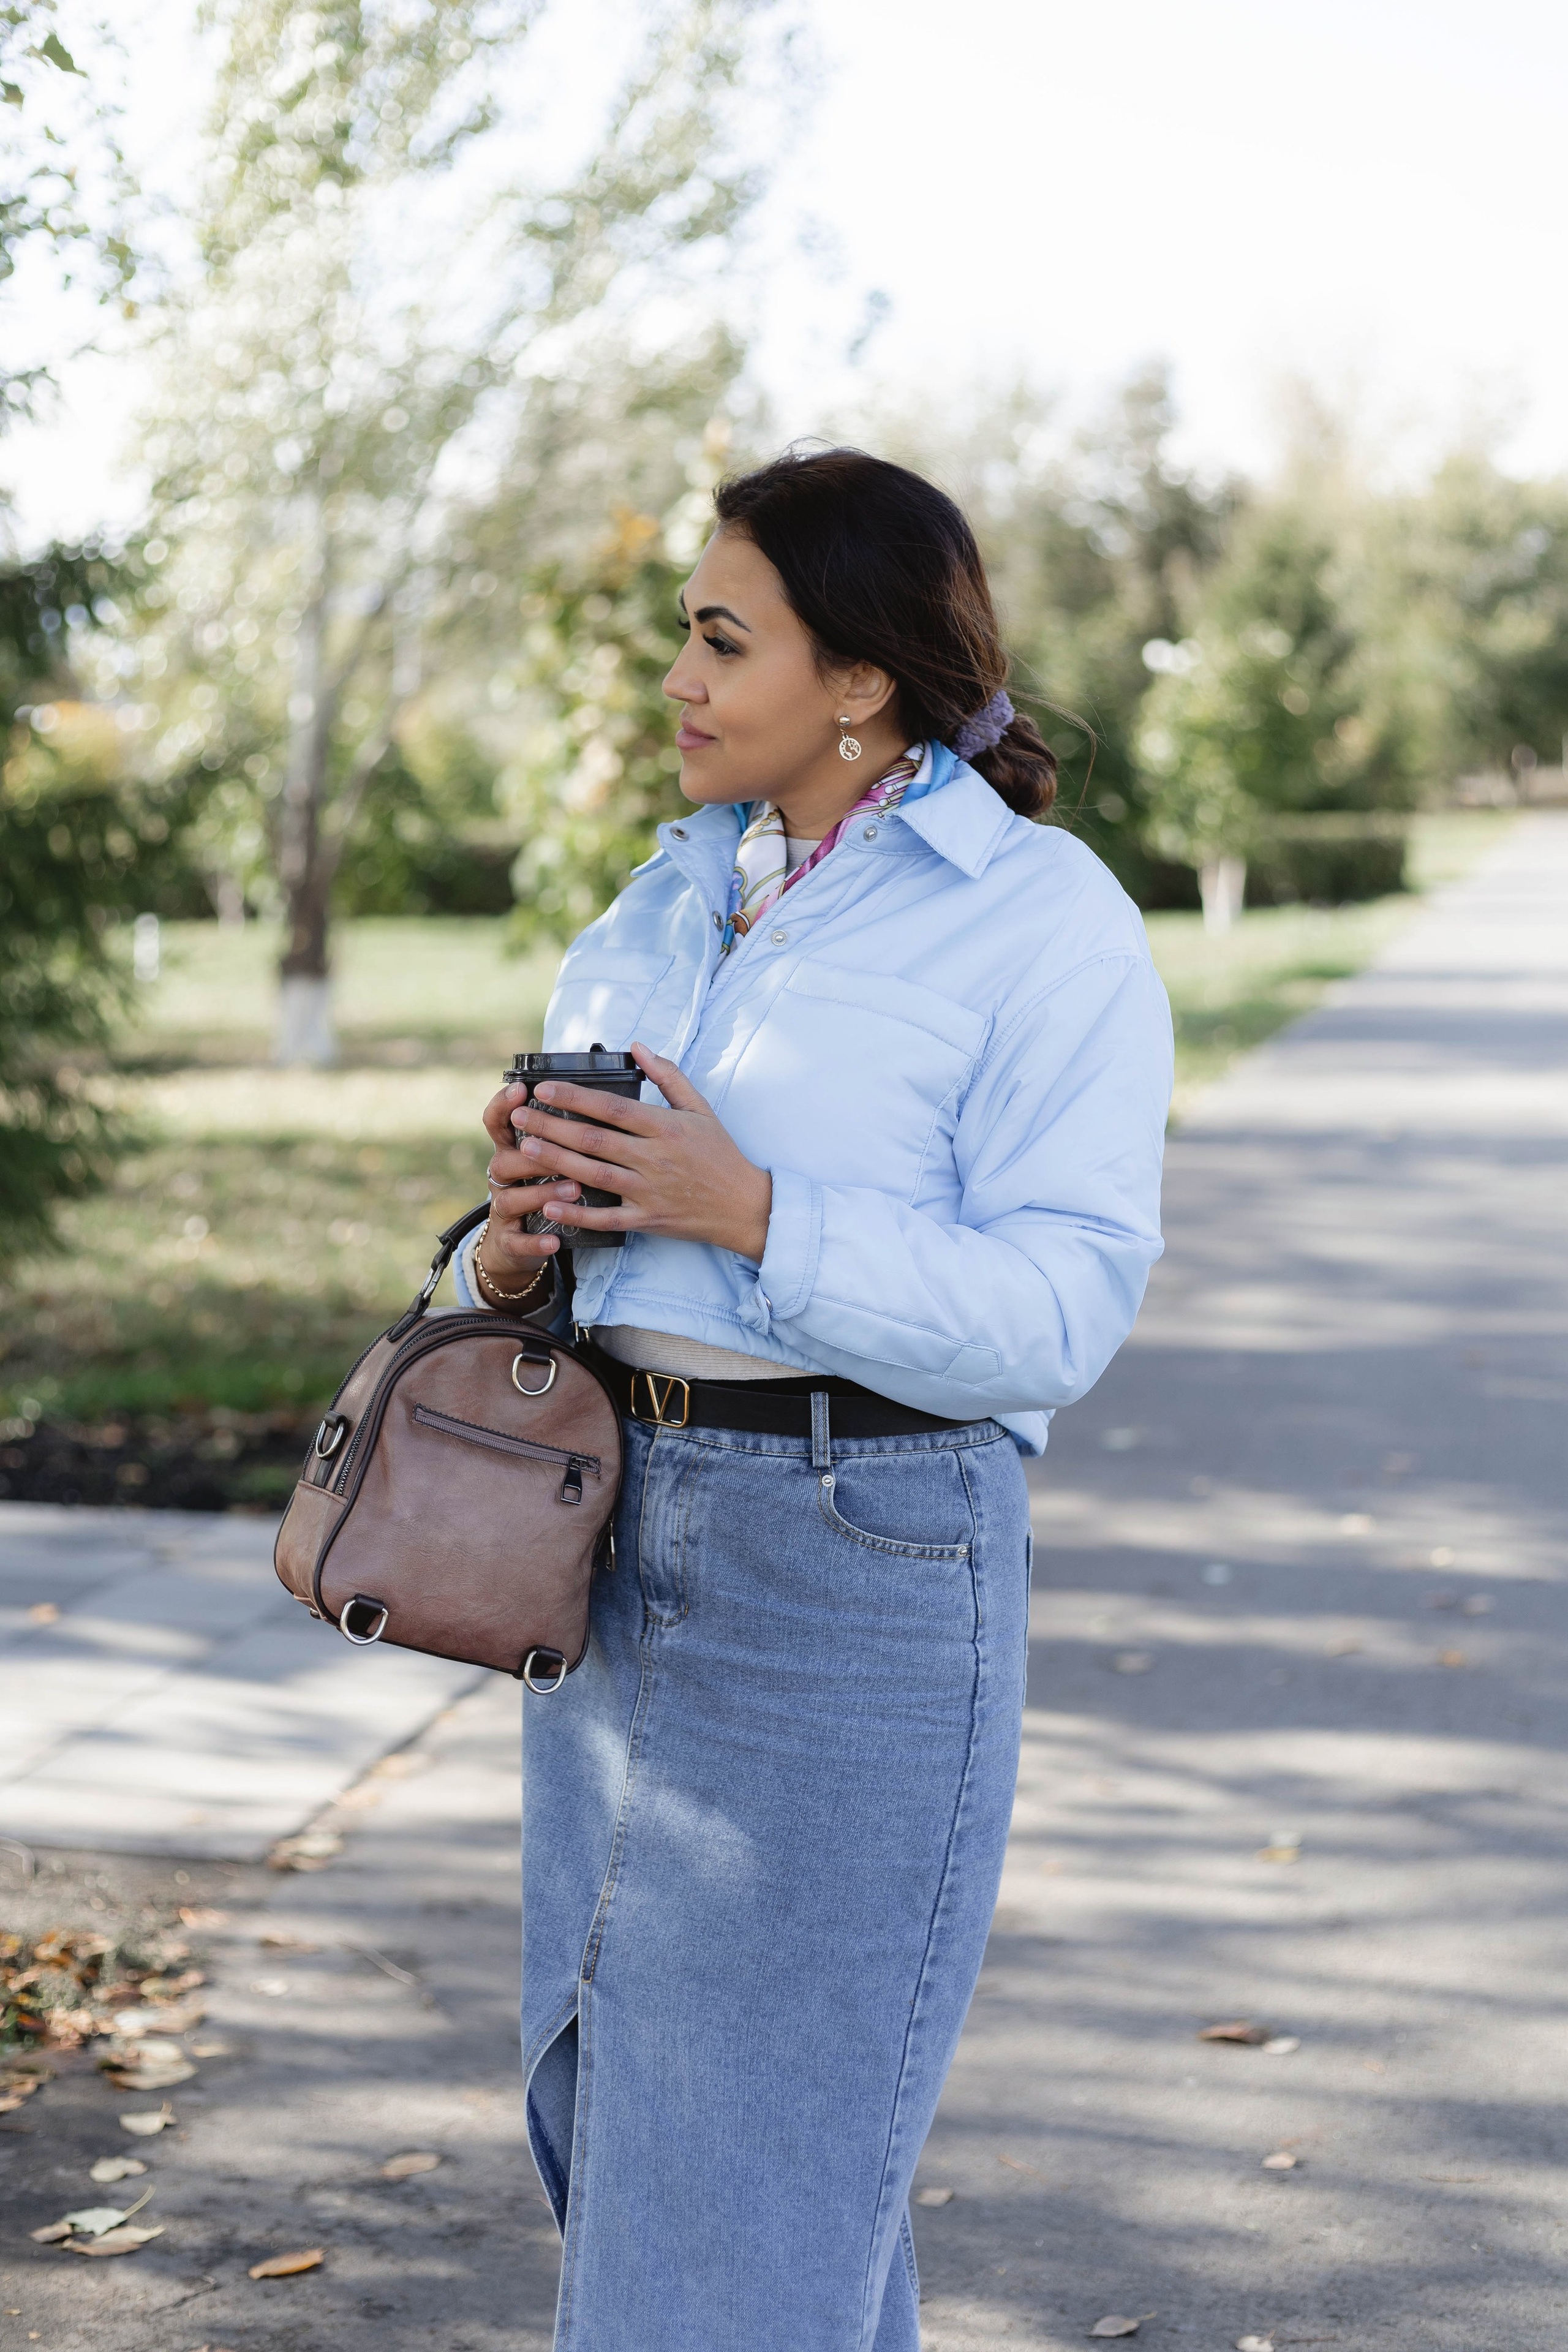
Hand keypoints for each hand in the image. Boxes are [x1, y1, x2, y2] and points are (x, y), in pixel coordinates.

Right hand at [478, 1089, 585, 1294]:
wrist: (516, 1243)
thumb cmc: (542, 1188)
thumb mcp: (546, 1159)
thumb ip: (560, 1133)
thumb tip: (593, 1098)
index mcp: (512, 1152)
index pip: (497, 1123)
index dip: (503, 1106)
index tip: (520, 1090)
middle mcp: (503, 1178)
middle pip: (504, 1160)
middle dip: (533, 1155)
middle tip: (564, 1151)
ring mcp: (503, 1210)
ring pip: (511, 1199)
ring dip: (541, 1194)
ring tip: (574, 1189)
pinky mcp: (510, 1242)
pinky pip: (517, 1242)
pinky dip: (535, 1242)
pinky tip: (554, 1241)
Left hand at [508, 1043, 772, 1261]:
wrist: (745, 1206)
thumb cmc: (721, 1155)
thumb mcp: (701, 1109)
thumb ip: (668, 1076)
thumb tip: (638, 1046)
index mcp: (665, 1128)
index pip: (611, 1108)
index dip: (575, 1098)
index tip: (544, 1088)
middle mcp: (654, 1159)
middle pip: (593, 1140)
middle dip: (551, 1125)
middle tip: (518, 1114)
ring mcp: (649, 1191)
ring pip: (593, 1175)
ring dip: (555, 1161)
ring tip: (525, 1146)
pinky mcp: (647, 1220)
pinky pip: (606, 1218)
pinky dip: (577, 1213)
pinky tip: (550, 1203)